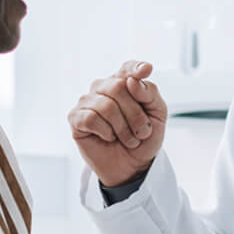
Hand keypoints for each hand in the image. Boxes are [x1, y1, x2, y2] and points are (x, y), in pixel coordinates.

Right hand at [68, 61, 167, 187]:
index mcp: (124, 82)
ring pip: (106, 106)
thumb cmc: (144, 138)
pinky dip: (106, 132)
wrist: (133, 166)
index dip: (135, 68)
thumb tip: (132, 81)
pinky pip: (91, 118)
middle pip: (118, 87)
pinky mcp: (75, 118)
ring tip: (129, 140)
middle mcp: (103, 87)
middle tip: (142, 132)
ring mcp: (87, 102)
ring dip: (123, 128)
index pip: (127, 67)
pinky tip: (109, 137)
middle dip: (135, 114)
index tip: (146, 71)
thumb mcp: (157, 115)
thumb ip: (150, 93)